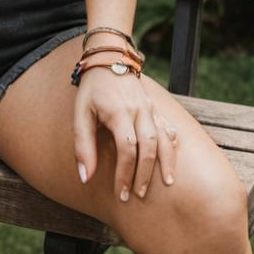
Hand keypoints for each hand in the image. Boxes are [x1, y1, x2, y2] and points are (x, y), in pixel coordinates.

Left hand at [73, 69, 177, 202]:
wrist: (109, 58)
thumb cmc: (92, 89)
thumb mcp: (80, 113)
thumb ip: (82, 145)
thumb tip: (85, 178)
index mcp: (118, 112)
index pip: (127, 149)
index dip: (124, 174)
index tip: (120, 194)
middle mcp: (138, 110)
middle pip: (148, 147)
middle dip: (145, 174)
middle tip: (139, 195)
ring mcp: (150, 107)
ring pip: (163, 139)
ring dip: (166, 162)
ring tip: (167, 183)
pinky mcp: (155, 106)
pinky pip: (168, 127)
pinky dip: (172, 144)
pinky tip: (173, 159)